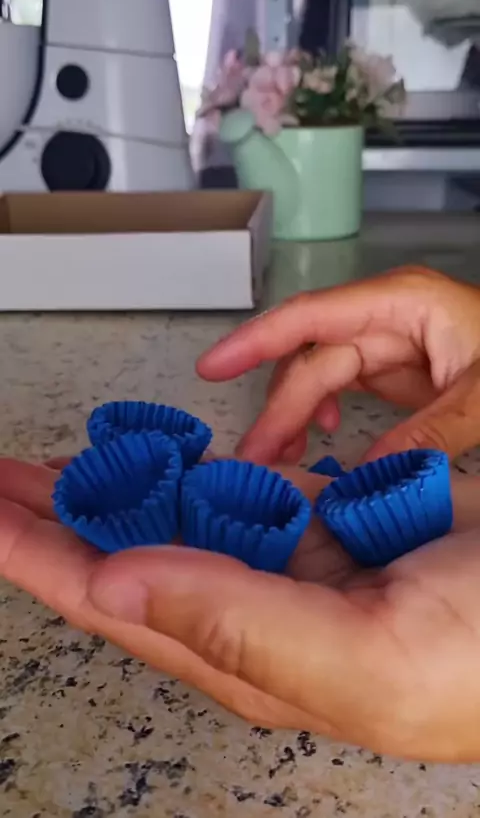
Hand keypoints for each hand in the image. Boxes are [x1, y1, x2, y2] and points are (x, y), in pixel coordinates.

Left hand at [2, 457, 479, 761]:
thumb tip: (111, 584)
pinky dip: (190, 465)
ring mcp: (280, 557)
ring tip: (50, 463)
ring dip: (112, 487)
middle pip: (125, 555)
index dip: (35, 556)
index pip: (108, 600)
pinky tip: (153, 455)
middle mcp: (247, 605)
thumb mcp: (357, 659)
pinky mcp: (318, 518)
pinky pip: (237, 484)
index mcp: (240, 650)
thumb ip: (236, 622)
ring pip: (174, 514)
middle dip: (53, 517)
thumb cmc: (473, 661)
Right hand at [196, 266, 479, 463]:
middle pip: (312, 358)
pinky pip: (342, 388)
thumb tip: (366, 476)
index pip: (311, 317)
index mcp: (401, 304)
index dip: (255, 340)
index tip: (211, 367)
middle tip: (257, 458)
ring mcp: (388, 342)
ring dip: (297, 415)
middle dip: (281, 406)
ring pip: (320, 375)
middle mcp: (385, 317)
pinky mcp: (394, 369)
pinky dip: (326, 415)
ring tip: (282, 458)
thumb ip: (430, 432)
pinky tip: (326, 440)